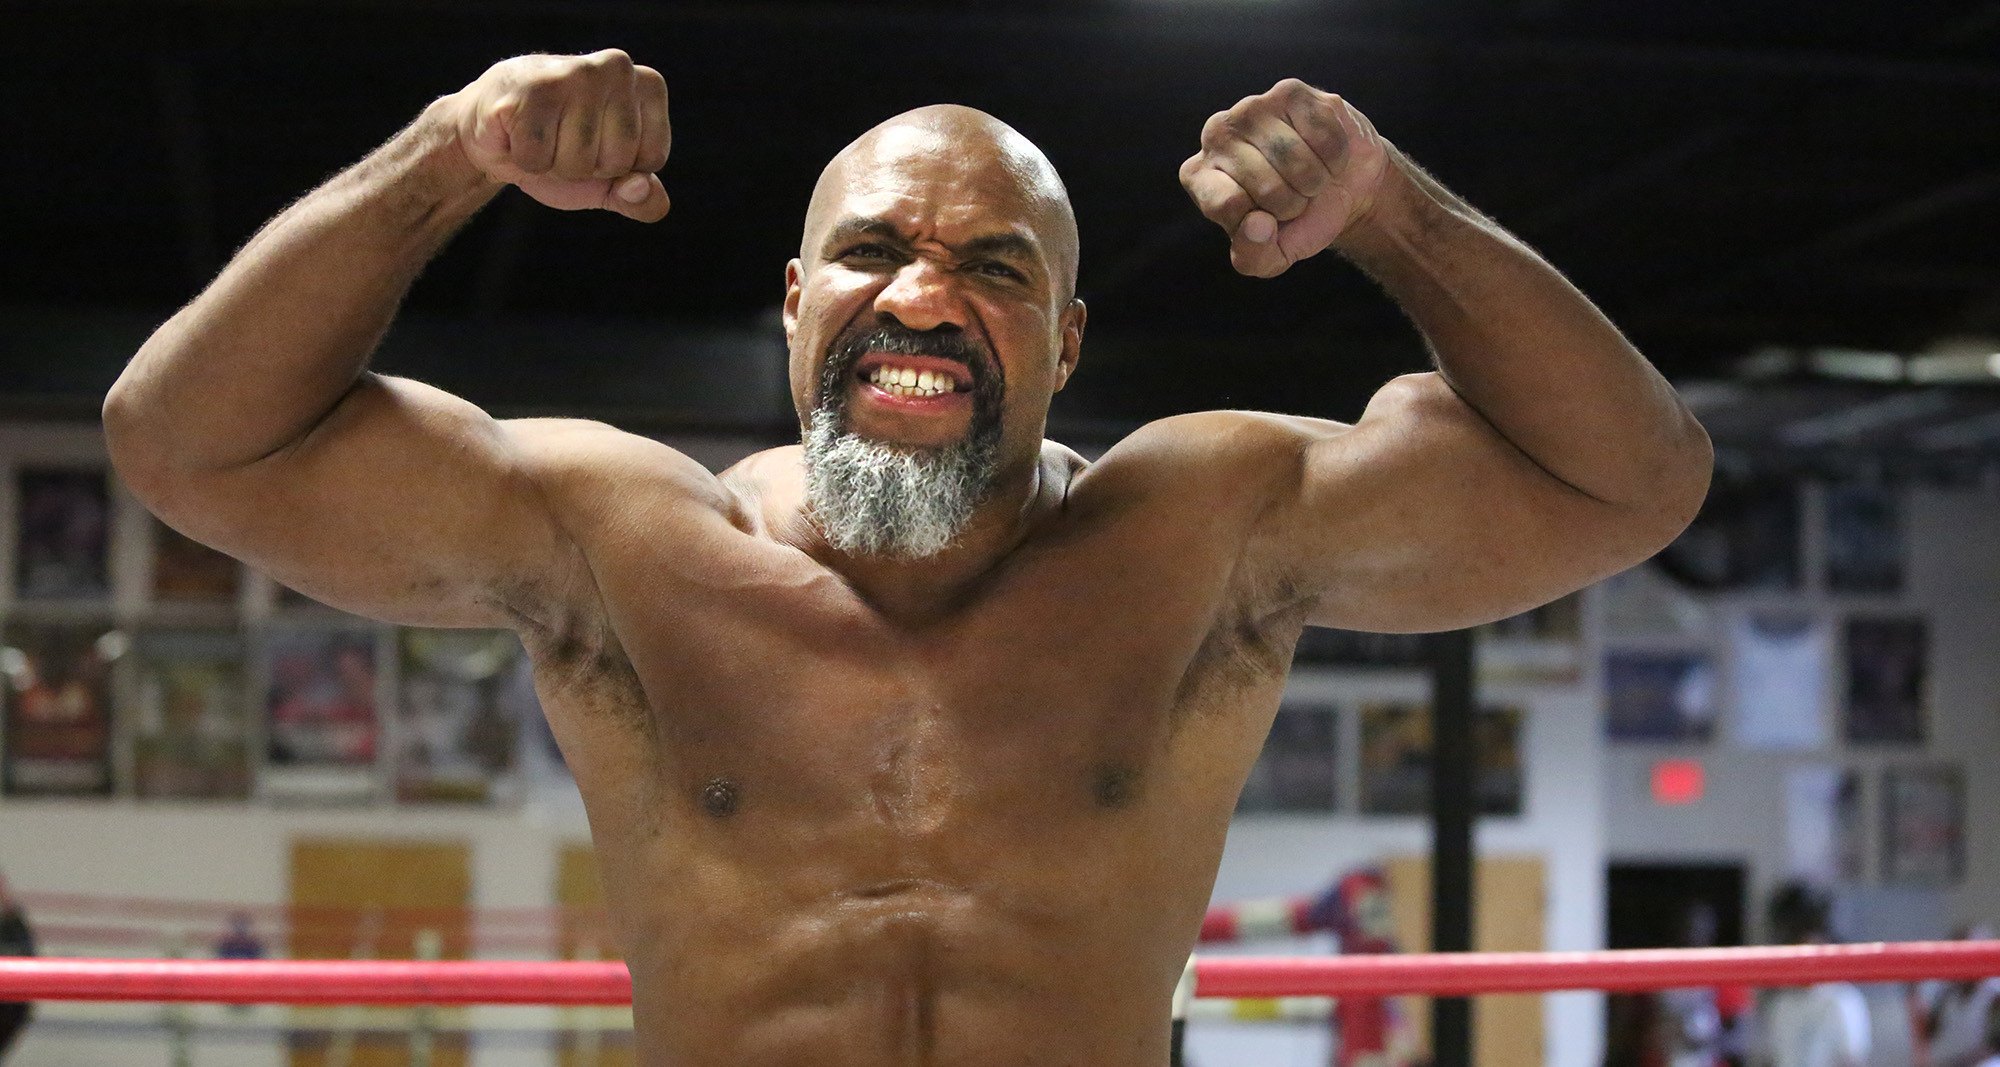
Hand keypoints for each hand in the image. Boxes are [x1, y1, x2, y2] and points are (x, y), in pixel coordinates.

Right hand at [443, 50, 670, 221]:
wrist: (497, 129)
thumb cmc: (561, 149)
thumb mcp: (611, 182)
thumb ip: (641, 199)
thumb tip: (642, 189)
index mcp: (649, 84)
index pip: (652, 158)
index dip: (620, 169)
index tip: (598, 146)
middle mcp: (617, 68)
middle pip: (617, 162)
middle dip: (587, 168)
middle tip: (564, 140)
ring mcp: (574, 74)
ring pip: (577, 162)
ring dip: (554, 165)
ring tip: (543, 134)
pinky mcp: (530, 90)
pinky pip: (538, 160)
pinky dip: (526, 160)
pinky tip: (520, 132)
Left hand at [1179, 79, 1388, 277]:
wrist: (1343, 186)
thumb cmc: (1299, 220)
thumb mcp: (1272, 255)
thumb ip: (1254, 256)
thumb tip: (1257, 224)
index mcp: (1199, 177)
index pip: (1226, 205)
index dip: (1260, 224)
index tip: (1268, 220)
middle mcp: (1215, 135)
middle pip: (1267, 187)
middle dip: (1293, 204)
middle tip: (1295, 196)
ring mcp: (1250, 108)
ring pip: (1297, 161)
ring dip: (1316, 181)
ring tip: (1310, 176)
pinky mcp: (1290, 92)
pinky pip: (1323, 138)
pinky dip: (1335, 157)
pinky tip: (1326, 153)